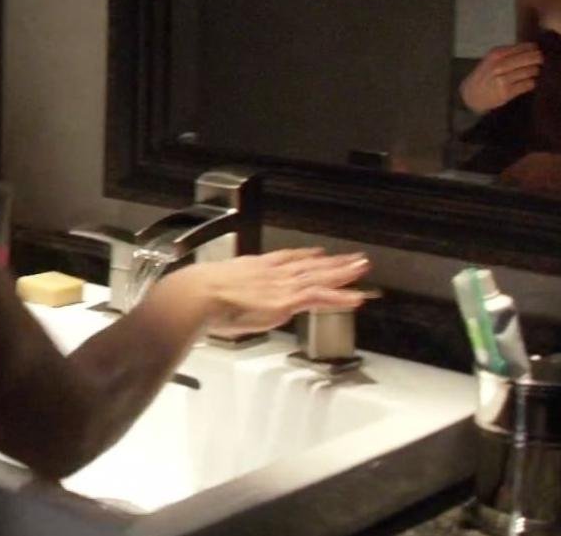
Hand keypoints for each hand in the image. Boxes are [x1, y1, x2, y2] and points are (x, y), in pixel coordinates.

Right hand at [177, 248, 370, 334]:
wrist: (198, 296)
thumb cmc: (197, 297)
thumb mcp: (213, 291)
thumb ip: (228, 298)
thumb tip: (225, 307)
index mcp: (253, 267)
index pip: (285, 258)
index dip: (303, 255)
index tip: (317, 253)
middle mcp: (270, 273)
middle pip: (308, 264)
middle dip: (332, 261)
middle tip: (354, 258)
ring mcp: (280, 285)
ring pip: (319, 277)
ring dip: (343, 273)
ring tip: (362, 268)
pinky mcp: (287, 300)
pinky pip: (320, 297)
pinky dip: (339, 297)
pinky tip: (356, 297)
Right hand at [460, 42, 541, 112]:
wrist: (472, 94)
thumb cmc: (485, 75)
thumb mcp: (491, 60)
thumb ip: (508, 54)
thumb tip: (533, 48)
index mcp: (495, 54)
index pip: (522, 47)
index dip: (533, 48)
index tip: (539, 49)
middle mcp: (499, 65)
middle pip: (528, 58)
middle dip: (538, 58)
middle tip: (543, 60)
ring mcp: (503, 79)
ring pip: (530, 71)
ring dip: (536, 71)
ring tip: (536, 71)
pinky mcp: (507, 92)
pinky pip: (528, 84)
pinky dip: (532, 82)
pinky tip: (530, 82)